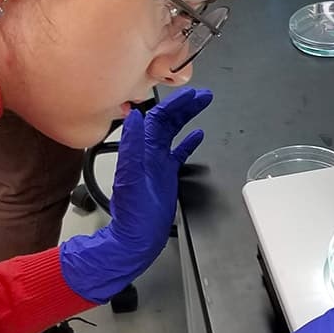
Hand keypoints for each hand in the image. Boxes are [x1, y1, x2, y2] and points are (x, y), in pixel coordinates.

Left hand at [59, 87, 212, 302]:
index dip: (175, 104)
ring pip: (174, 132)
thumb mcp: (130, 176)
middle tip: (204, 95)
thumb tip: (135, 117)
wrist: (135, 237)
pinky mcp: (166, 175)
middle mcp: (149, 152)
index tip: (191, 95)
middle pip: (168, 120)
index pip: (158, 117)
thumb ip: (131, 145)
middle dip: (185, 105)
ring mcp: (158, 162)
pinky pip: (179, 152)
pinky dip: (188, 142)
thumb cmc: (131, 212)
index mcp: (141, 149)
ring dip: (188, 117)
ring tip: (203, 104)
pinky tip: (198, 134)